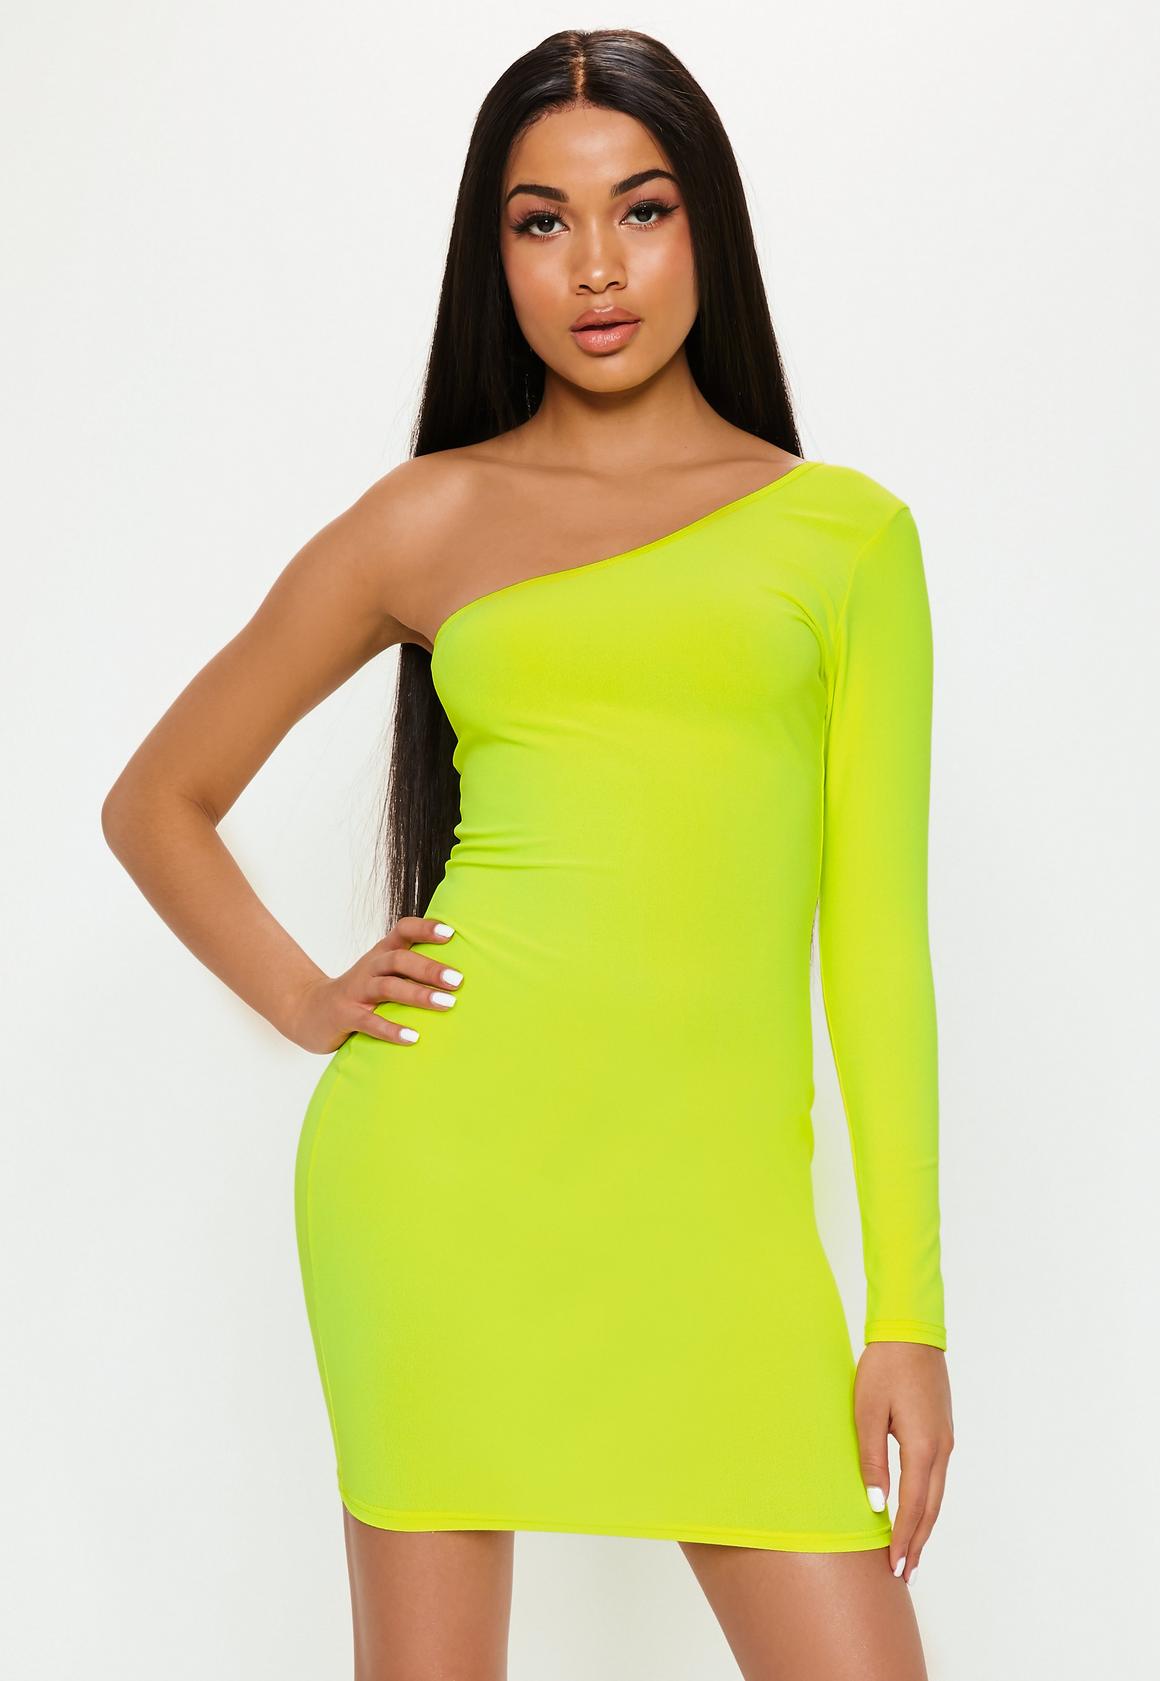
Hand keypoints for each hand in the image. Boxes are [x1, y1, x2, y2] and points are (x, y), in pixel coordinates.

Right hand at [286, 916, 461, 1051]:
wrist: (308, 1010)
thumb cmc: (359, 993)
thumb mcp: (382, 973)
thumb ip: (411, 968)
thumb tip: (459, 971)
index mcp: (381, 954)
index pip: (403, 931)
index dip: (425, 928)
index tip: (451, 933)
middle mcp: (370, 968)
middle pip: (399, 959)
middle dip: (430, 968)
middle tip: (458, 981)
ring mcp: (356, 992)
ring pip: (388, 987)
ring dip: (418, 995)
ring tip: (446, 1004)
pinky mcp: (345, 1016)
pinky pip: (369, 1022)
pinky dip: (391, 1029)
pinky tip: (413, 1037)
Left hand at [854, 1341, 953, 1584]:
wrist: (911, 1333)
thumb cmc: (884, 1368)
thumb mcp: (867, 1413)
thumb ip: (871, 1460)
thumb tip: (877, 1506)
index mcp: (922, 1446)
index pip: (914, 1506)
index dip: (903, 1539)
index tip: (894, 1567)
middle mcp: (940, 1449)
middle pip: (931, 1508)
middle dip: (917, 1543)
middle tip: (904, 1574)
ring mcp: (945, 1441)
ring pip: (936, 1495)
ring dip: (924, 1526)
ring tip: (910, 1553)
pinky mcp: (941, 1432)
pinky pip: (936, 1478)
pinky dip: (927, 1503)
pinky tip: (917, 1512)